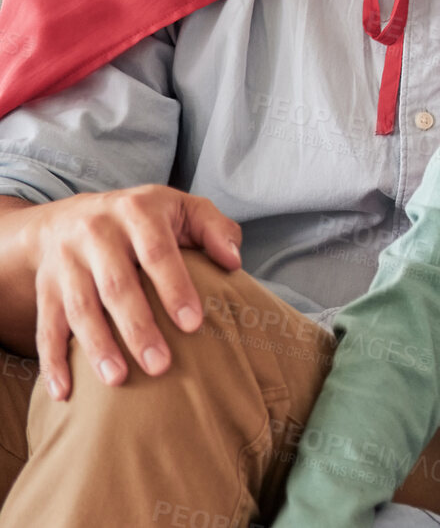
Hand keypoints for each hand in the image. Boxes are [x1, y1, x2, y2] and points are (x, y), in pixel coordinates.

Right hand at [26, 187, 242, 399]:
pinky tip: (63, 392)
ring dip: (98, 348)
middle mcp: (95, 234)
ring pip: (80, 309)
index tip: (193, 325)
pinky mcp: (45, 288)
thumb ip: (215, 229)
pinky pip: (46, 326)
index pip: (157, 252)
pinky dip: (52, 361)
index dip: (174, 288)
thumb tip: (234, 262)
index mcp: (136, 212)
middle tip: (160, 366)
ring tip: (118, 380)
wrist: (67, 218)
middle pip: (116, 286)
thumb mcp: (181, 208)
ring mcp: (66, 262)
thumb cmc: (143, 219)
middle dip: (138, 329)